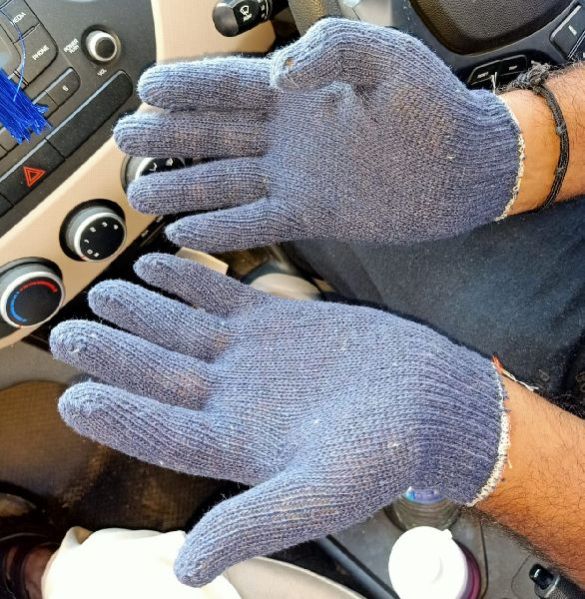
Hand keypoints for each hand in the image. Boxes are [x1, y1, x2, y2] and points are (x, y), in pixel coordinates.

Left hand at [50, 253, 507, 585]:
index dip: (116, 415)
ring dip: (143, 311)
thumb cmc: (384, 453)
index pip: (160, 430)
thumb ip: (253, 523)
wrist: (428, 401)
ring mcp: (252, 358)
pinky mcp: (278, 322)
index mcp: (237, 444)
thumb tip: (185, 568)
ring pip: (183, 330)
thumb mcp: (321, 494)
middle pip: (160, 375)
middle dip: (114, 353)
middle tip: (70, 333)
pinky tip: (160, 264)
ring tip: (105, 292)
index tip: (73, 397)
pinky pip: (222, 296)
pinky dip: (189, 280)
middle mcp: (235, 399)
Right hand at [115, 18, 521, 252]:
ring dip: (185, 188)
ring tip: (142, 192)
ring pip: (227, 182)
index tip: (146, 89)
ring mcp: (297, 177)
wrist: (462, 169)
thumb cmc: (435, 108)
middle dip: (171, 137)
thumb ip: (335, 48)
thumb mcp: (391, 58)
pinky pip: (256, 222)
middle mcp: (290, 136)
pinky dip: (222, 229)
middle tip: (127, 141)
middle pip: (216, 134)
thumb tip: (282, 74)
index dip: (188, 87)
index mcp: (302, 92)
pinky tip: (189, 233)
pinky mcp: (311, 214)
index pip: (232, 86)